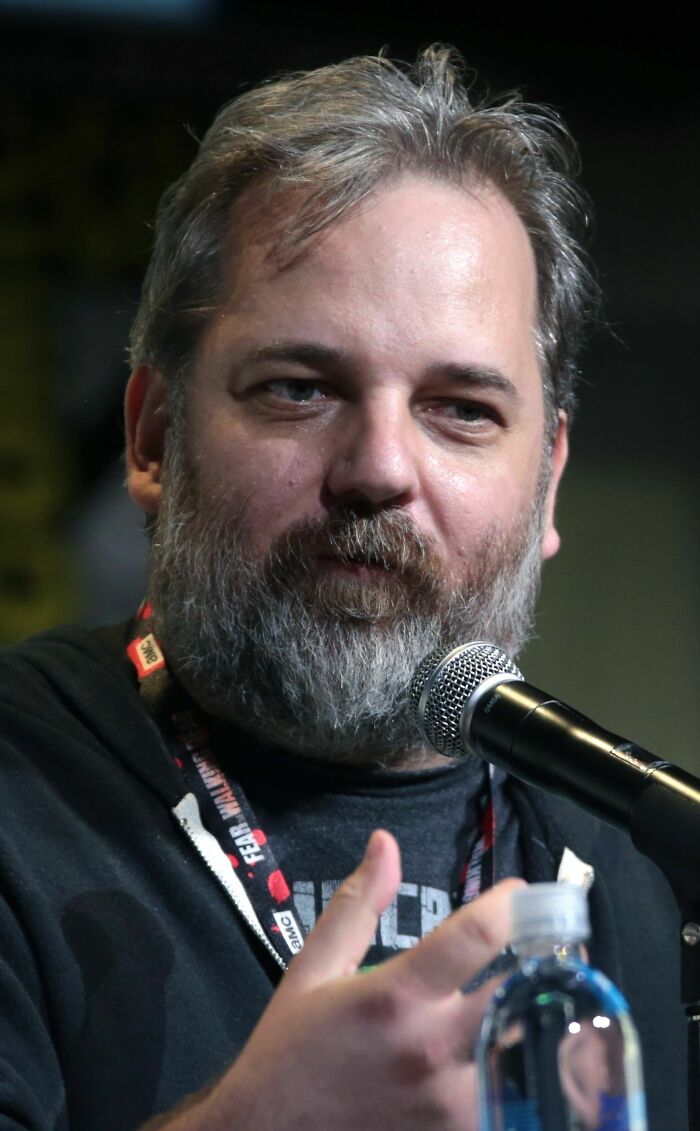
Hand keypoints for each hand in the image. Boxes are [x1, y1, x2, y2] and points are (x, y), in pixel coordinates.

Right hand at [175, 830, 522, 1130]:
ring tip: (551, 998)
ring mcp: (451, 1103)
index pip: (476, 935)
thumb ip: (357, 905)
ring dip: (543, 1020)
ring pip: (528, 1051)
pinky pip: (514, 1101)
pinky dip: (527, 1075)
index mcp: (393, 996)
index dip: (510, 905)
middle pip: (520, 992)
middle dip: (545, 960)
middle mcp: (429, 1048)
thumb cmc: (290, 1053)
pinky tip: (524, 1054)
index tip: (521, 893)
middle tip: (553, 945)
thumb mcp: (312, 969)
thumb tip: (385, 845)